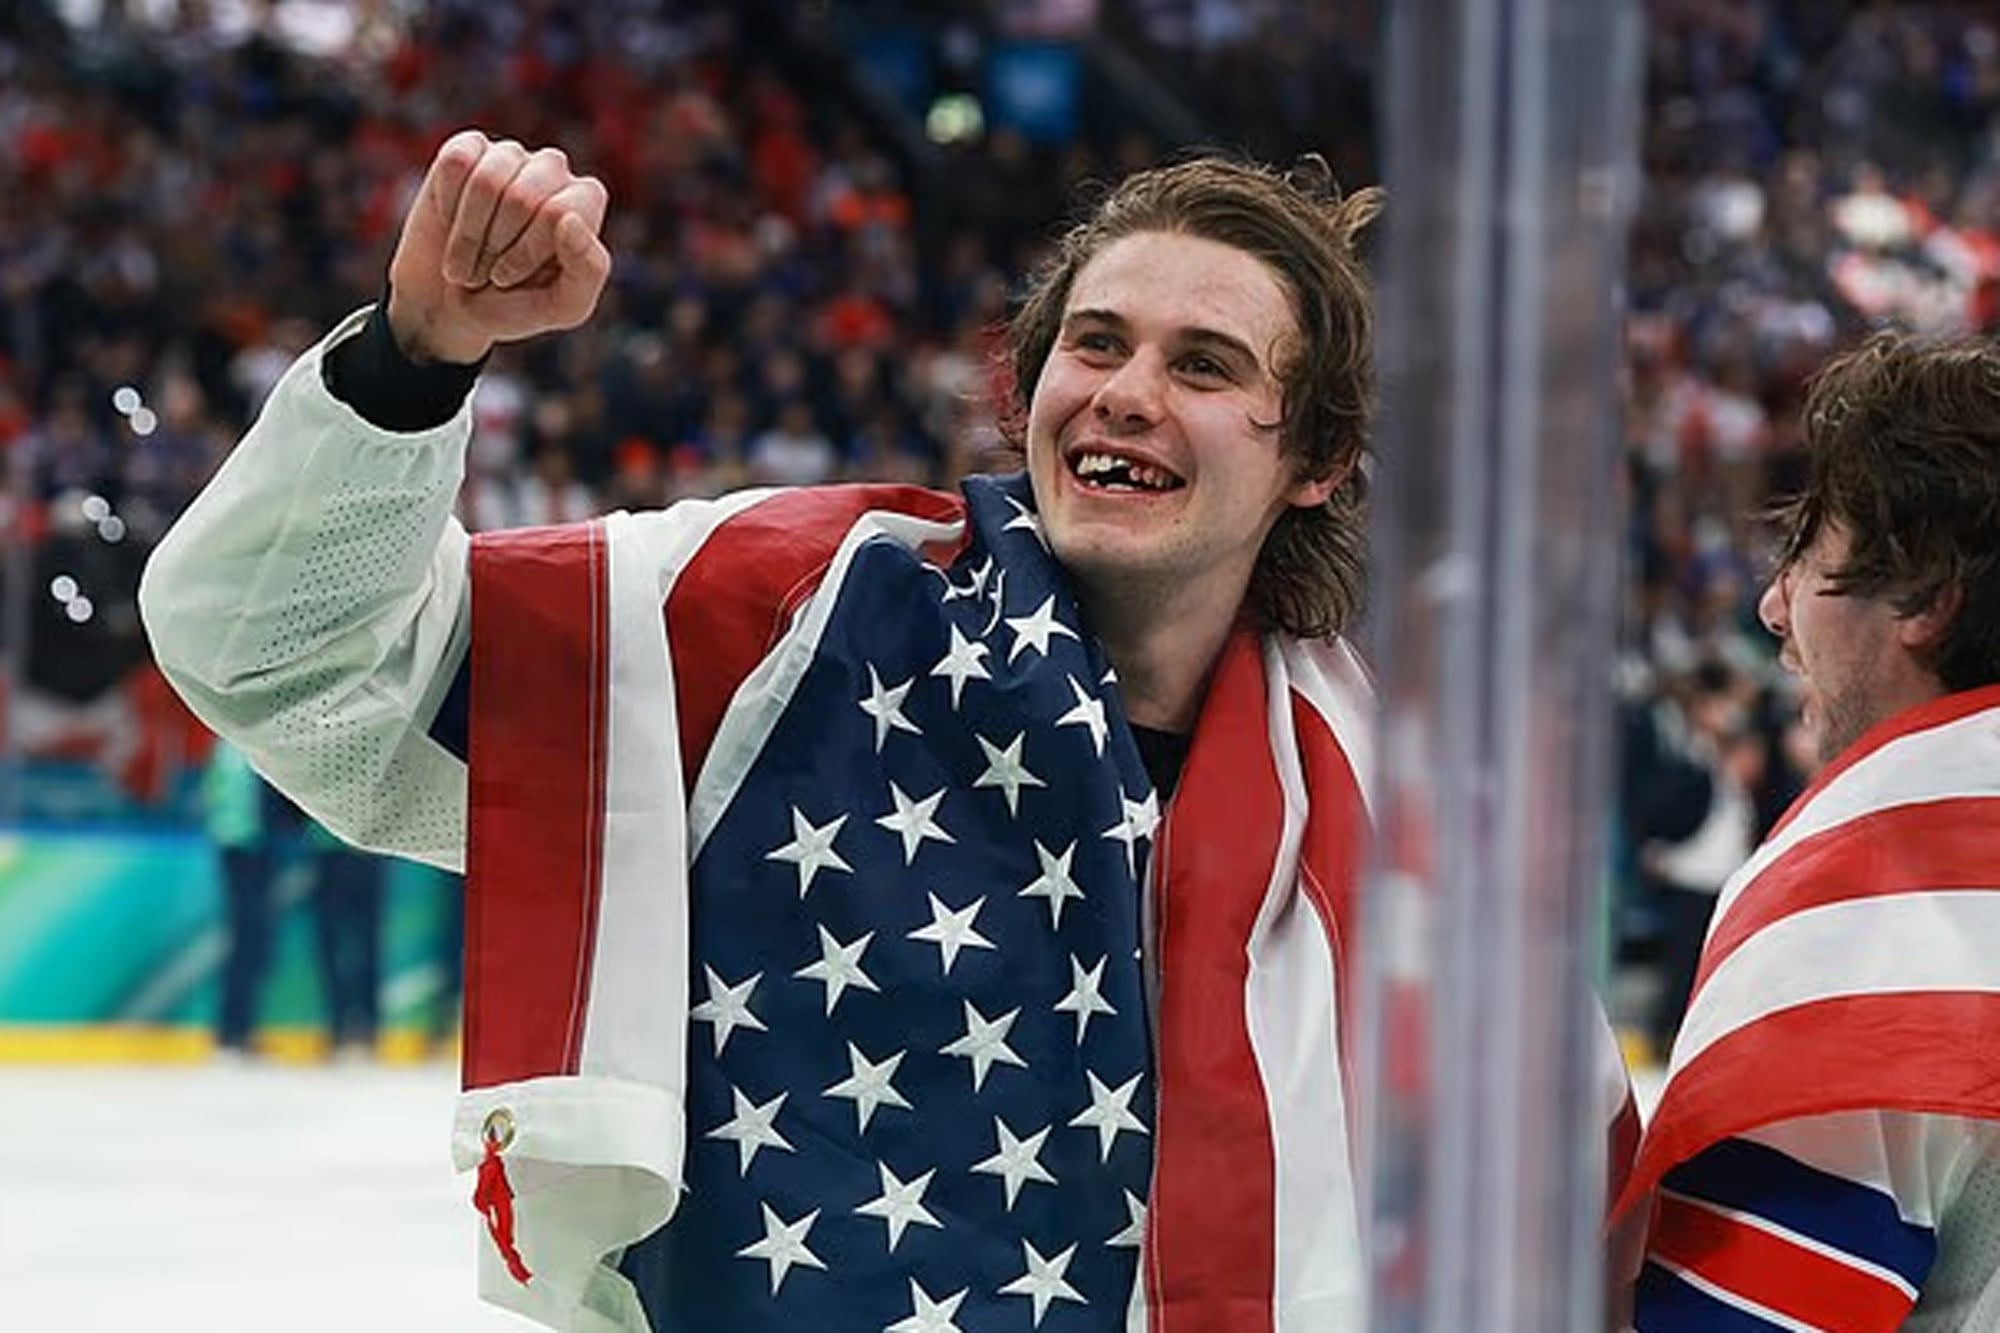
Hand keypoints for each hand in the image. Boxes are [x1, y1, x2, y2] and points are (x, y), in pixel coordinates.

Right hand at [386, 130, 610, 365]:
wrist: (449, 305)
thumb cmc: (516, 306)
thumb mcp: (563, 306)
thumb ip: (588, 270)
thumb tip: (570, 217)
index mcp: (585, 202)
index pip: (558, 212)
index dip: (526, 252)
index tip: (509, 277)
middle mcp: (553, 171)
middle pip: (522, 197)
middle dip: (495, 246)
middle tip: (486, 272)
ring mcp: (511, 155)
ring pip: (487, 180)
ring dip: (468, 233)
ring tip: (468, 256)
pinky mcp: (468, 148)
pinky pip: (457, 162)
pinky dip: (447, 203)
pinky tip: (451, 220)